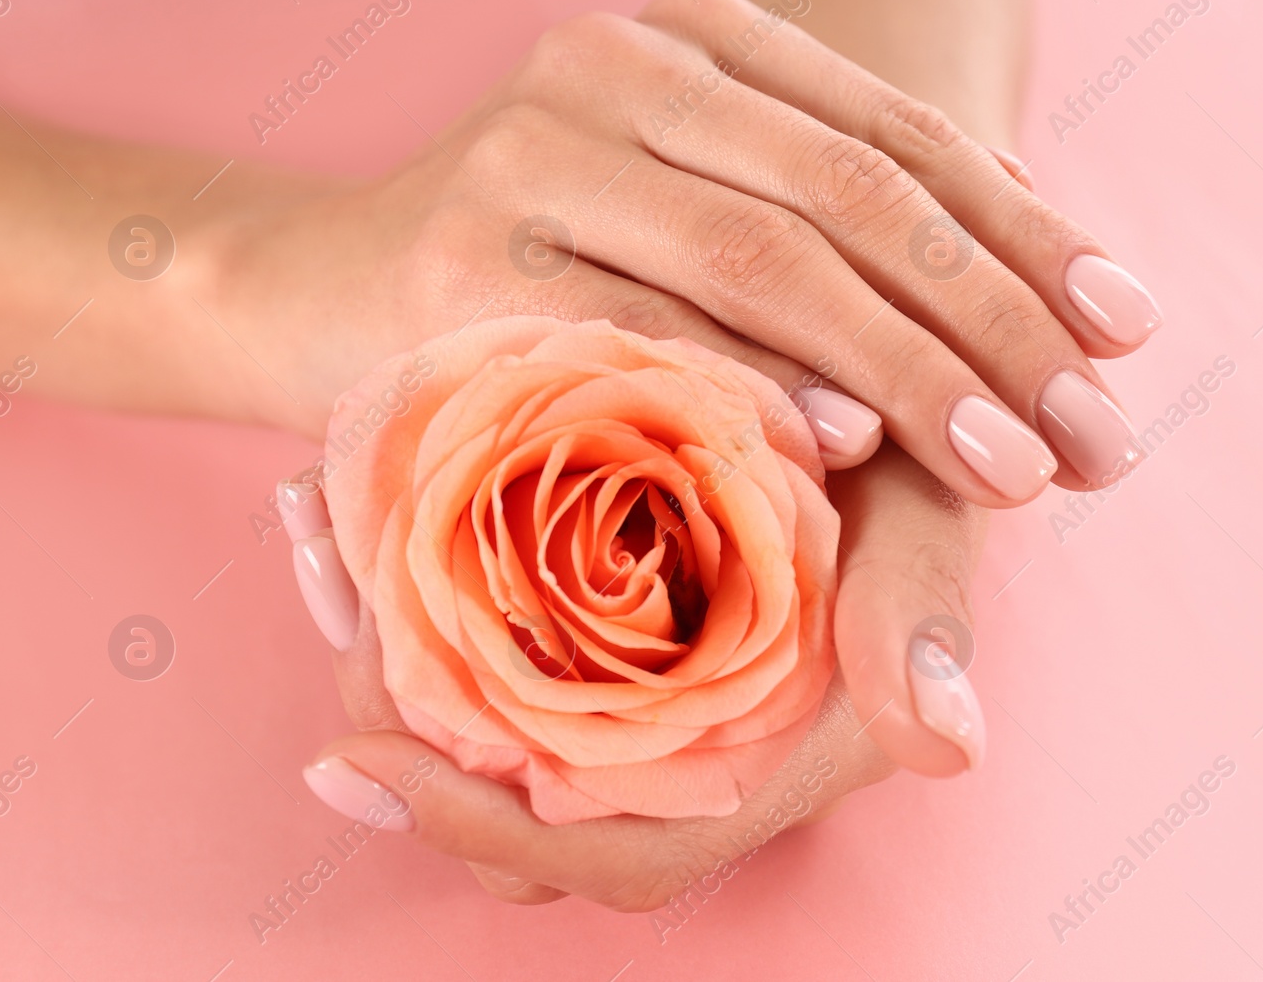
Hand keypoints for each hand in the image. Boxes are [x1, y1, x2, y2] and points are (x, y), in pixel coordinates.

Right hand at [210, 0, 1158, 505]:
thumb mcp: (681, 214)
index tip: (1125, 331)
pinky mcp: (467, 255)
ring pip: (766, 255)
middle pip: (853, 194)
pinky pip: (642, 326)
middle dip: (993, 319)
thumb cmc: (530, 267)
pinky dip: (752, 386)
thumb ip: (824, 230)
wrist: (309, 288)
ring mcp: (535, 149)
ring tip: (1011, 463)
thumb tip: (1019, 301)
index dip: (1025, 236)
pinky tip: (847, 449)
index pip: (894, 137)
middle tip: (1092, 431)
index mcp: (690, 37)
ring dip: (907, 369)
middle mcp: (617, 66)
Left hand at [284, 443, 986, 904]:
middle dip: (397, 714)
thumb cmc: (919, 470)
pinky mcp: (594, 625)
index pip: (617, 849)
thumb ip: (928, 617)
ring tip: (317, 531)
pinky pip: (483, 648)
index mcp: (764, 765)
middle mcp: (688, 754)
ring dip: (385, 645)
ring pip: (481, 728)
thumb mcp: (931, 517)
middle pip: (511, 801)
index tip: (357, 760)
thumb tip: (945, 745)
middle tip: (324, 577)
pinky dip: (411, 591)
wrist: (893, 414)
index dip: (488, 830)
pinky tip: (350, 509)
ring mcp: (633, 690)